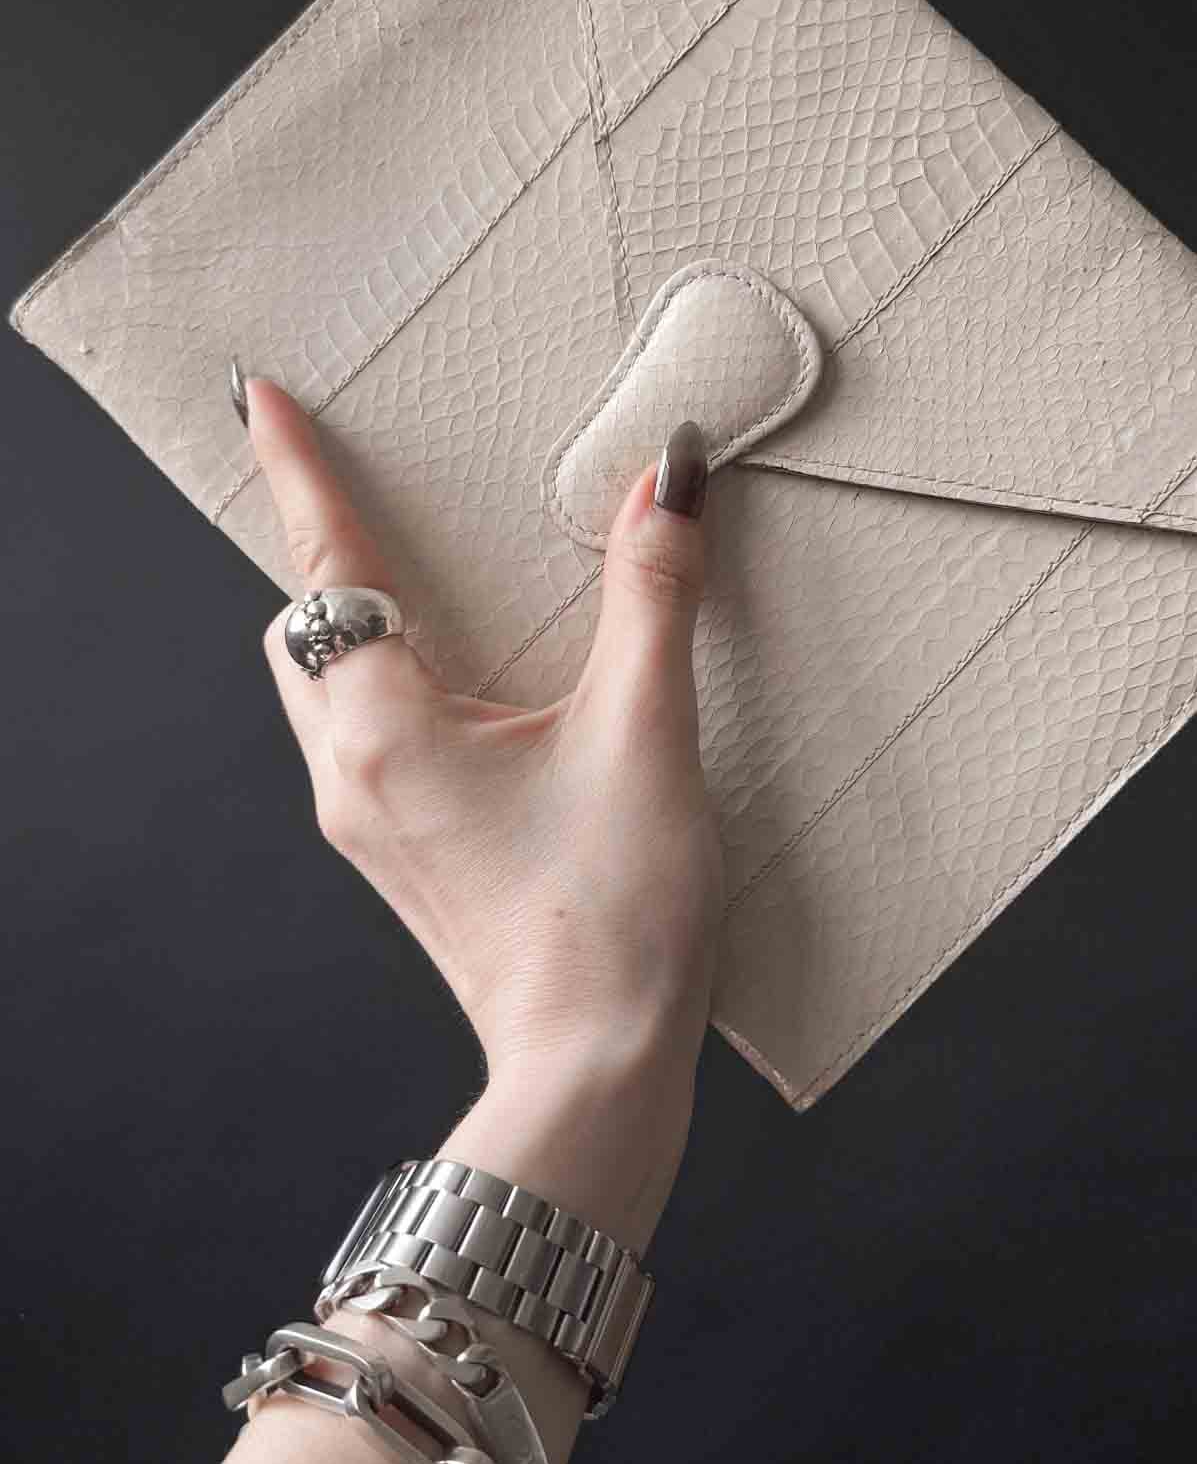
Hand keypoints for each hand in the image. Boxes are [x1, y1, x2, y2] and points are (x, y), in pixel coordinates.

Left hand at [243, 368, 721, 1115]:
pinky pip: (364, 739)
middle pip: (302, 631)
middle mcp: (353, 773)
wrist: (595, 1065)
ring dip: (356, 624)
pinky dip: (390, 684)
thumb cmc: (611, 915)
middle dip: (322, 553)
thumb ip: (653, 596)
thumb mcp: (646, 735)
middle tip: (362, 487)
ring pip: (326, 691)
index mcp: (389, 728)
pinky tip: (467, 687)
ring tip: (418, 578)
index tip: (263, 398)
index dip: (297, 472)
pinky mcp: (403, 855)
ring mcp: (369, 823)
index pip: (325, 566)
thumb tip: (666, 486)